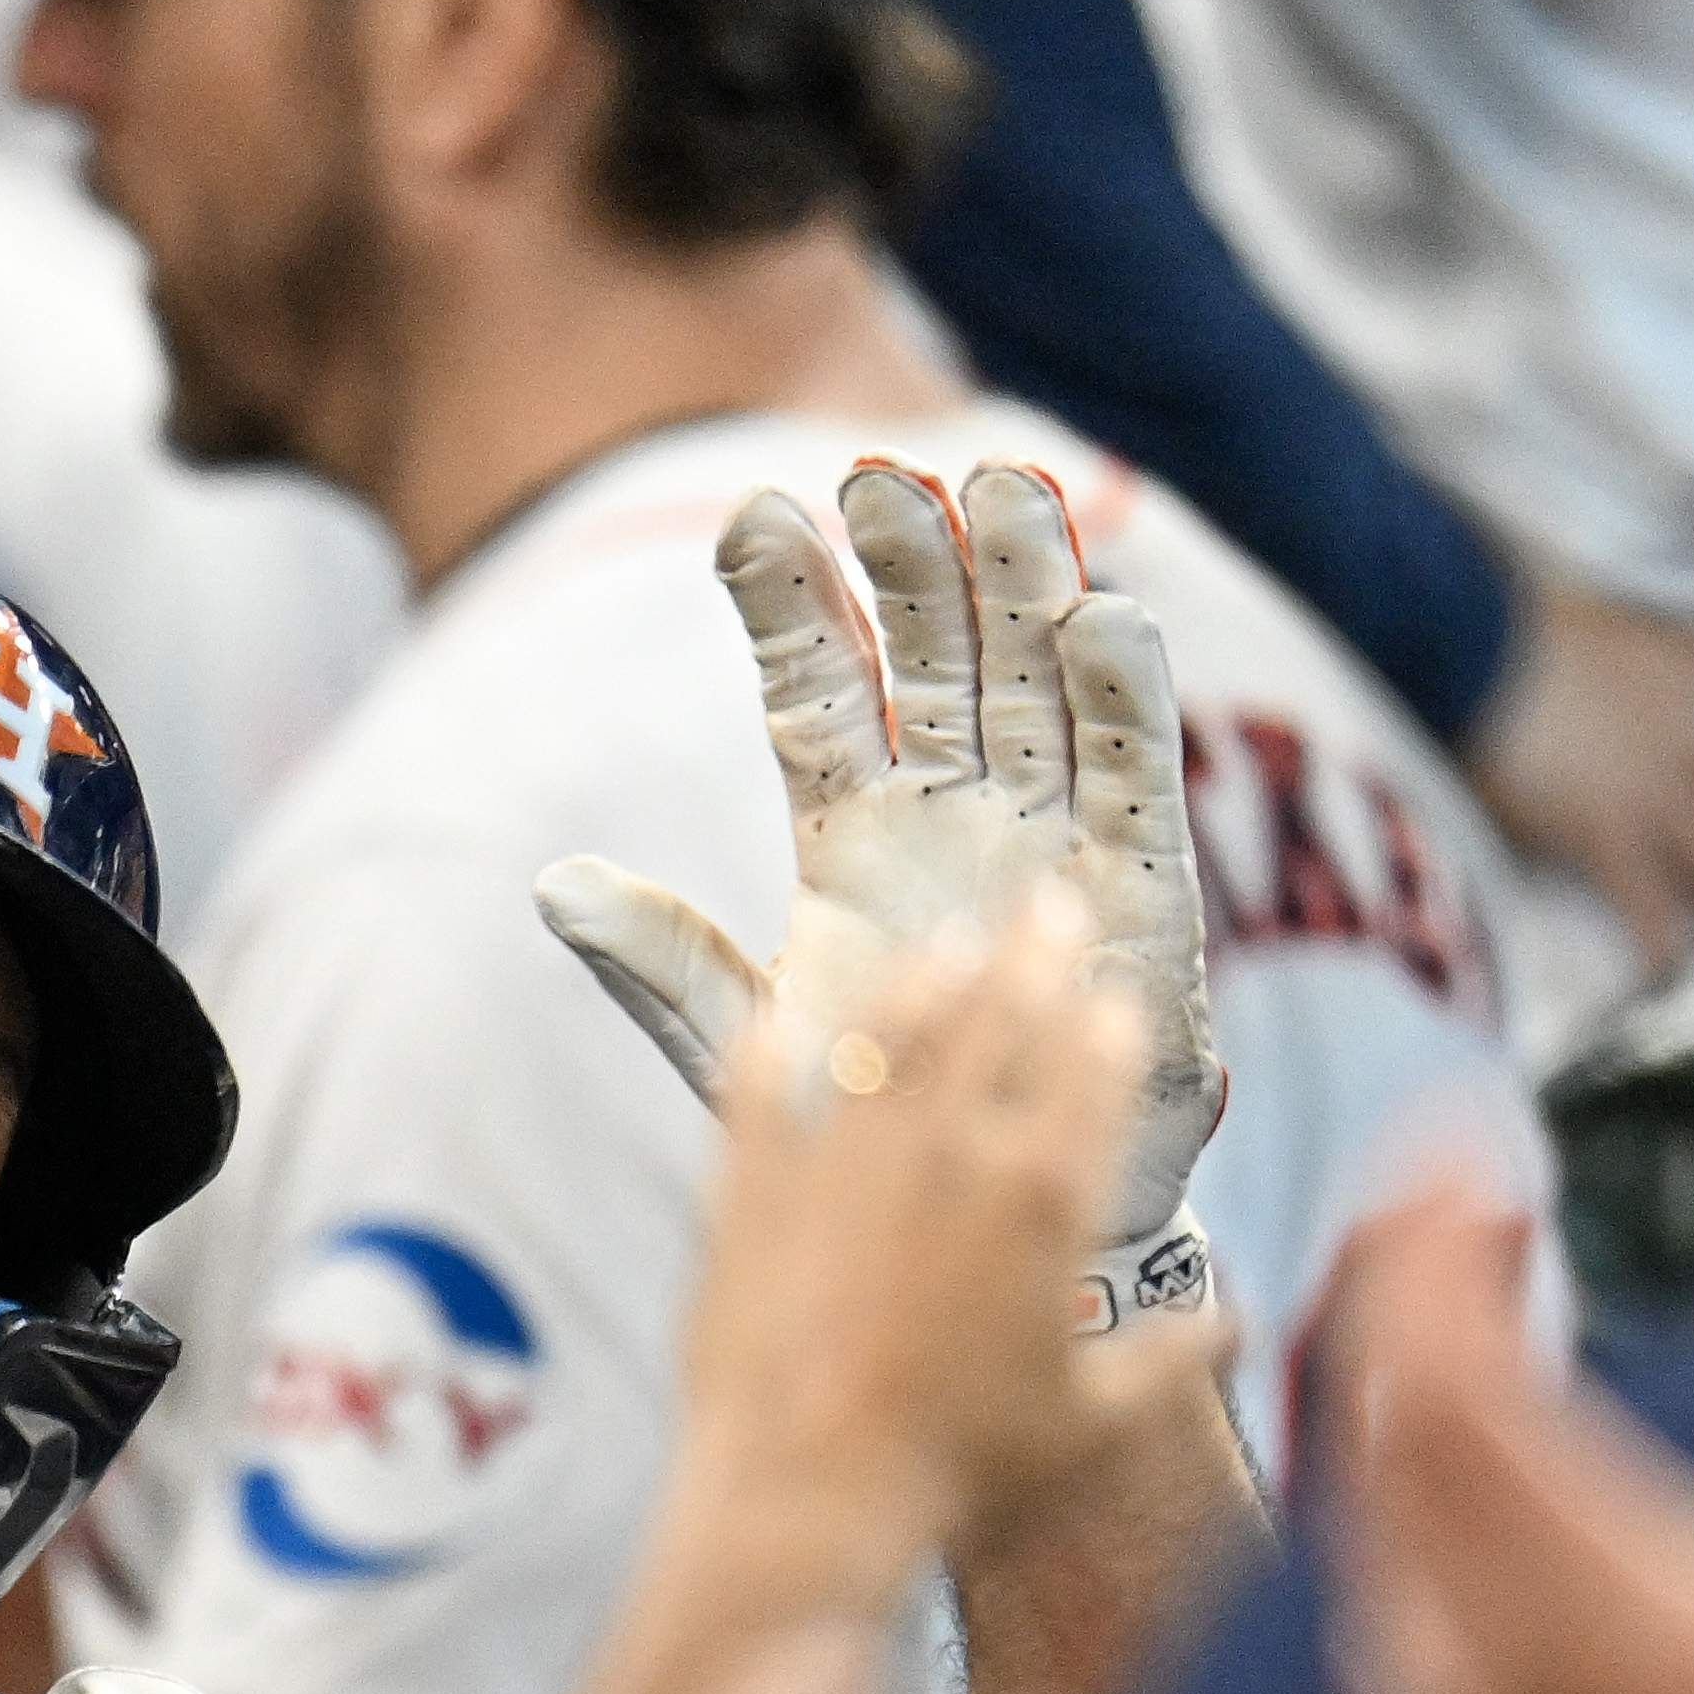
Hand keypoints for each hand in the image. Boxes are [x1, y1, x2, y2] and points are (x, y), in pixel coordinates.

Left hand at [537, 456, 1228, 1294]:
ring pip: (1037, 681)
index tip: (753, 517)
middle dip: (911, 564)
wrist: (998, 1219)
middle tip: (880, 474)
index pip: (817, 690)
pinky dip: (1125, 694)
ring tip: (999, 489)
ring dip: (1024, 588)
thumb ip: (664, 962)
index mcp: (854, 828)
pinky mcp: (1139, 878)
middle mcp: (957, 805)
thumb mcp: (750, 1043)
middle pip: (936, 656)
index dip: (790, 605)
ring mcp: (1051, 829)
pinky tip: (1104, 615)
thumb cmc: (878, 1122)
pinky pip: (1133, 770)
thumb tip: (554, 886)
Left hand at [643, 901, 1242, 1655]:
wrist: (808, 1499)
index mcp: (1046, 1194)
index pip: (1092, 1067)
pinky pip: (757, 1089)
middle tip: (1046, 903)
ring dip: (922, 979)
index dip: (1106, 1021)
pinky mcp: (749, 1187)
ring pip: (890, 1034)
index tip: (1111, 995)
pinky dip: (770, 1044)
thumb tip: (1234, 1316)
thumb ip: (1172, 1357)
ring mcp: (842, 1158)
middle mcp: (949, 1151)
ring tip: (944, 944)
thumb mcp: (1095, 1424)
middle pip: (999, 1016)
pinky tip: (779, 1012)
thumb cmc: (964, 1472)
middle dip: (1031, 953)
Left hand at [1315, 1162, 1693, 1693]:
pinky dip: (1405, 1482)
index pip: (1429, 1366)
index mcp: (1560, 1573)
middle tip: (1483, 1189)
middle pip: (1377, 1417)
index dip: (1430, 1242)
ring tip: (1479, 1287)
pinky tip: (1456, 1479)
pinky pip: (1381, 1579)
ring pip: (1367, 1499)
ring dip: (1403, 1377)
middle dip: (1411, 1282)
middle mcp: (1468, 1633)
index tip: (1475, 1151)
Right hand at [1469, 573, 1693, 957]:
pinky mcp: (1603, 839)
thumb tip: (1590, 627)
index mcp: (1687, 672)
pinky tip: (1669, 986)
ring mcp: (1654, 799)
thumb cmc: (1511, 615)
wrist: (1468, 643)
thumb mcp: (1585, 610)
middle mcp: (1690, 744)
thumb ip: (1609, 636)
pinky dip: (1659, 952)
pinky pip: (1645, 909)